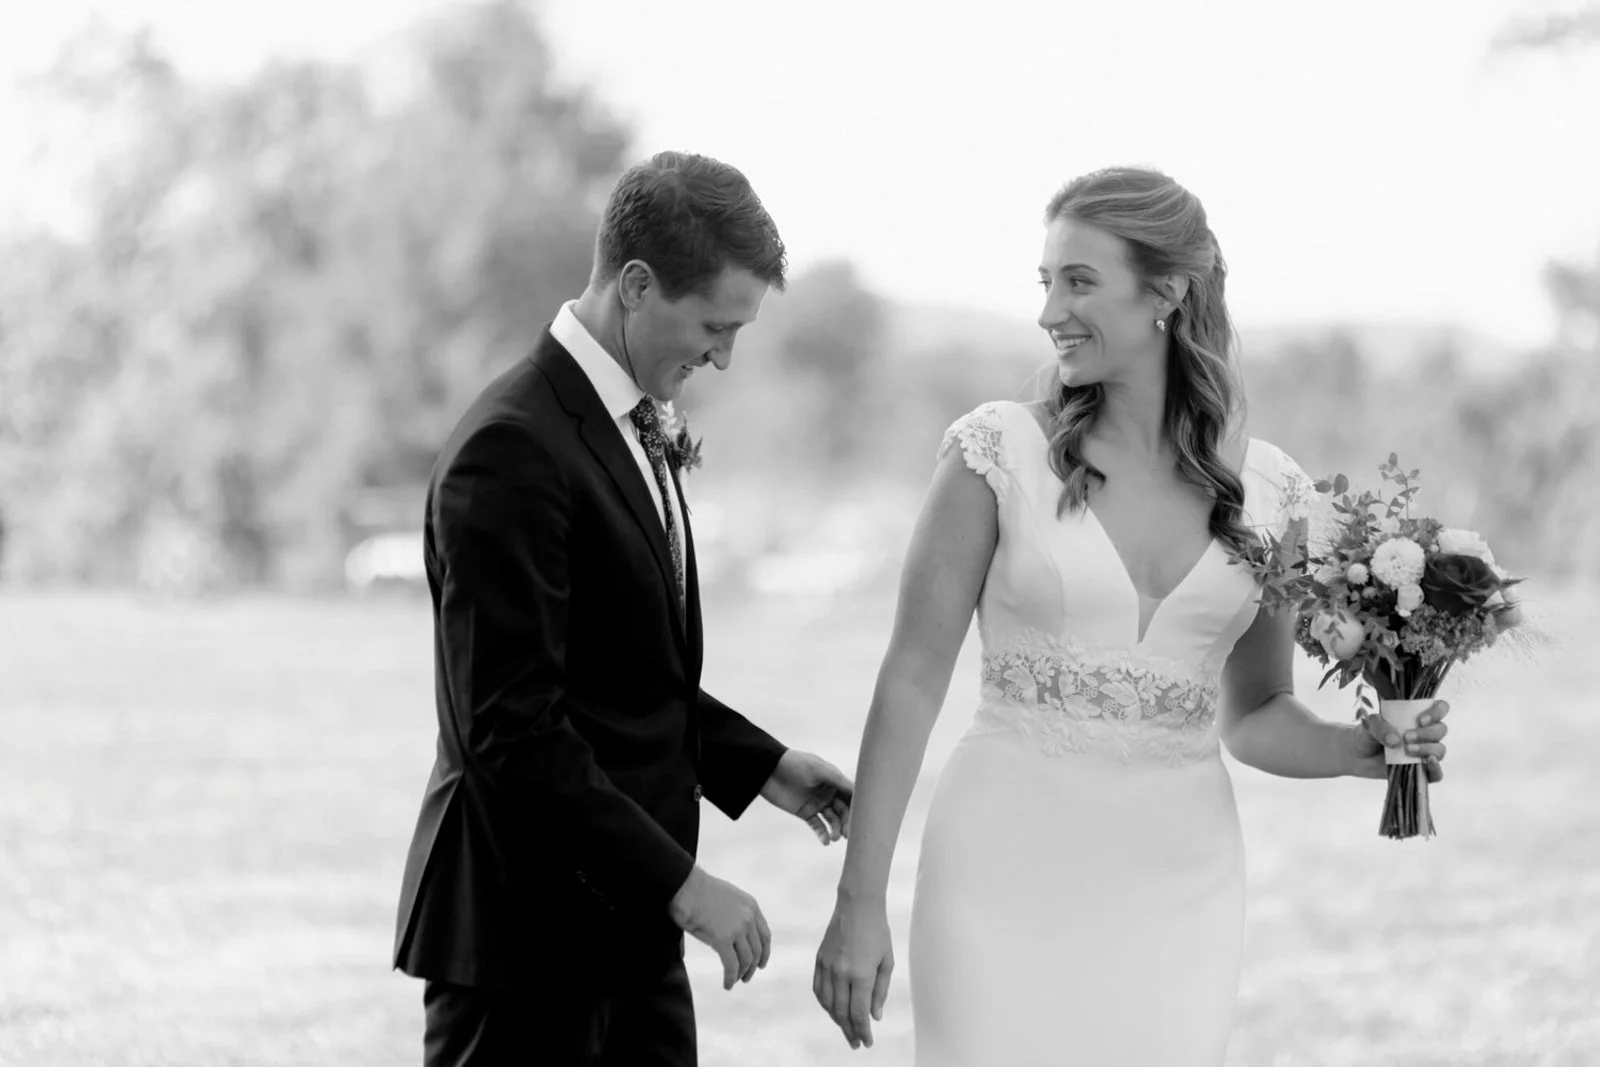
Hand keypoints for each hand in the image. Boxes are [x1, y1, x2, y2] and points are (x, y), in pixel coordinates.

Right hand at [667, 867, 770, 989]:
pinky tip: (726, 985)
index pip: (765, 935)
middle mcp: (748, 918)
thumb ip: (730, 915)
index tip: (760, 964)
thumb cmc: (696, 890)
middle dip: (752, 966)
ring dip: (742, 974)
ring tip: (735, 982)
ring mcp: (737, 929)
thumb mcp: (724, 898)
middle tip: (746, 978)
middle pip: (757, 950)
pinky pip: (731, 966)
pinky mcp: (722, 939)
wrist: (684, 885)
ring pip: (746, 960)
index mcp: (751, 906)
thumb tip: (721, 934)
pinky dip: (730, 978)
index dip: (764, 952)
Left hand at [759, 749, 852, 844]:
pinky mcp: (805, 812)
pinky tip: (826, 841)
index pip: (851, 795)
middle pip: (843, 810)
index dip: (858, 806)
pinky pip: (817, 826)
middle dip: (847, 822)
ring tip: (836, 838)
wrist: (768, 770)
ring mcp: (817, 803)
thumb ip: (839, 780)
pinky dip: (822, 834)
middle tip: (849, 834)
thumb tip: (859, 791)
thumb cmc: (795, 765)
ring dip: (836, 829)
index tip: (865, 819)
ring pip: (832, 819)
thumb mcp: (819, 770)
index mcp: (834, 780)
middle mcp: (828, 792)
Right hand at [814, 898, 893, 1049]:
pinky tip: (832, 1009)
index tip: (866, 1043)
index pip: (859, 1013)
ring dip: (837, 1020)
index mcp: (861, 975)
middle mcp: (841, 973)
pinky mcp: (820, 960)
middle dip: (850, 1031)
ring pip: (828, 1004)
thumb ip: (880, 991)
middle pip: (842, 1013)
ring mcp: (827, 967)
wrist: (857, 905)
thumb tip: (875, 1016)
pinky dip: (825, 1003)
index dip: (863, 1031)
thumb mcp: (887, 962)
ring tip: (846, 1028)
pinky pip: (819, 989)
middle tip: (856, 1042)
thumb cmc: (877, 932)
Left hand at [1354, 699, 1449, 783]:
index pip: (1440, 708)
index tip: (1420, 720)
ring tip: (1407, 749)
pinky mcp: (1421, 770)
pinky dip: (1436, 769)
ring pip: (1440, 749)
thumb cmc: (1368, 733)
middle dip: (1426, 733)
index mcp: (1418, 715)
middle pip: (1441, 729)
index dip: (1437, 712)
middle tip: (1407, 736)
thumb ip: (1379, 726)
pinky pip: (1437, 773)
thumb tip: (1396, 741)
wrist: (1358, 755)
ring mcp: (1425, 752)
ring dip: (1427, 749)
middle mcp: (1426, 733)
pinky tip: (1428, 762)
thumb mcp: (1368, 724)